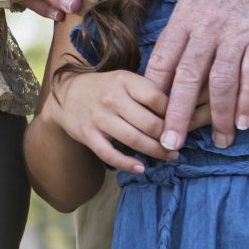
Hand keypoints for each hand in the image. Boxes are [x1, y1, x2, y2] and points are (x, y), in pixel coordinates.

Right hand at [49, 69, 175, 174]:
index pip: (156, 98)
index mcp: (123, 80)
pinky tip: (140, 168)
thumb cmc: (105, 88)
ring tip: (169, 156)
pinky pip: (110, 154)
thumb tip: (181, 112)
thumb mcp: (124, 80)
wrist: (66, 94)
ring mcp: (98, 117)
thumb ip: (147, 91)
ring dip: (155, 152)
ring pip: (133, 140)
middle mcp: (110, 98)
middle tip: (178, 144)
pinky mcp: (87, 134)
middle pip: (149, 123)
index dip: (173, 113)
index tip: (182, 123)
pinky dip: (127, 164)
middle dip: (168, 137)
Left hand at [143, 0, 248, 150]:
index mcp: (185, 17)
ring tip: (215, 141)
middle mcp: (205, 27)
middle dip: (174, 113)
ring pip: (219, 81)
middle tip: (169, 143)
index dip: (153, 89)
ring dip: (216, 115)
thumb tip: (170, 48)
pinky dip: (246, 101)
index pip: (163, 58)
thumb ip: (185, 24)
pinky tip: (242, 123)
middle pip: (185, 76)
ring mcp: (234, 32)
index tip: (145, 114)